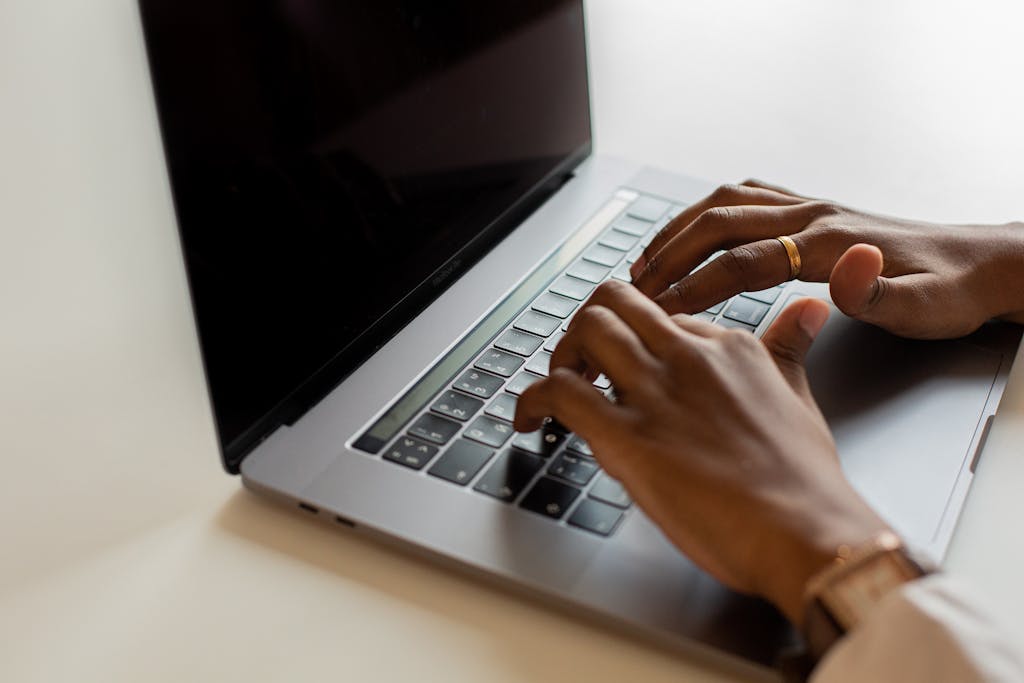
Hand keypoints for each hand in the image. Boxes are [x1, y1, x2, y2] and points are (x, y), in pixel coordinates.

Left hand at [513, 281, 890, 624]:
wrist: (804, 531)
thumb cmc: (803, 480)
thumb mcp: (799, 396)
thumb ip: (789, 349)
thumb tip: (809, 310)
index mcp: (728, 347)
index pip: (663, 317)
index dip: (637, 338)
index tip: (627, 362)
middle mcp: (687, 357)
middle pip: (615, 303)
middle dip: (588, 325)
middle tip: (581, 360)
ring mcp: (655, 393)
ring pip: (587, 332)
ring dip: (561, 353)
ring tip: (556, 385)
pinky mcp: (627, 436)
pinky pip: (561, 392)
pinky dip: (532, 398)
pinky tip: (529, 417)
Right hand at [630, 180, 1023, 338]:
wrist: (980, 263)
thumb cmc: (950, 292)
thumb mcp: (925, 308)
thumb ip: (879, 297)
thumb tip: (845, 272)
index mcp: (831, 243)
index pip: (745, 262)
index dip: (697, 285)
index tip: (662, 309)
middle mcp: (814, 215)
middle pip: (721, 223)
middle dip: (671, 254)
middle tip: (636, 285)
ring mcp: (812, 206)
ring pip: (726, 204)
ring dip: (680, 229)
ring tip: (648, 258)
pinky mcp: (814, 208)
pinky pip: (747, 196)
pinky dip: (709, 209)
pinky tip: (694, 227)